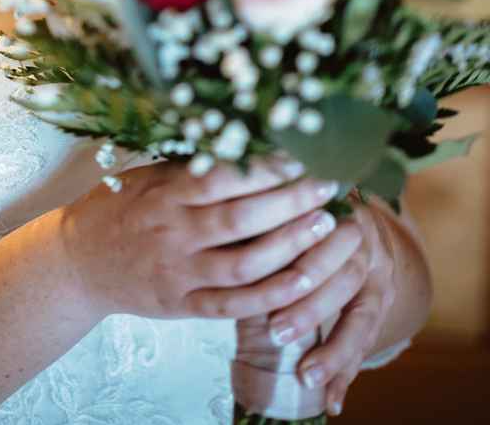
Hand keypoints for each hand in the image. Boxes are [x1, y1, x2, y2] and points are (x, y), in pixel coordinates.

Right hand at [58, 154, 342, 321]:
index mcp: (165, 192)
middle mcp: (173, 232)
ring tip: (326, 225)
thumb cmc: (119, 207)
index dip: (265, 164)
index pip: (222, 176)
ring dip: (290, 246)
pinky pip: (233, 305)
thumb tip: (246, 133)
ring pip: (244, 264)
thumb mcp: (148, 174)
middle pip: (241, 218)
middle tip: (329, 184)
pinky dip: (271, 296)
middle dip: (290, 200)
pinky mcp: (182, 305)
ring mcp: (179, 272)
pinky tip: (304, 281)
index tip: (302, 150)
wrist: (77, 263)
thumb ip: (191, 164)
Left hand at [260, 194, 396, 416]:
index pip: (327, 235)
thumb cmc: (298, 212)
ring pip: (363, 314)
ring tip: (307, 377)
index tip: (269, 278)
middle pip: (346, 275)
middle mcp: (366, 240)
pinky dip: (347, 372)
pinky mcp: (382, 303)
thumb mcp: (286, 207)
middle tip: (277, 332)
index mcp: (339, 209)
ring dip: (334, 349)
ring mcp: (379, 273)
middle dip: (311, 307)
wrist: (349, 214)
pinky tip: (332, 402)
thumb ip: (267, 221)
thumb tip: (227, 236)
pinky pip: (367, 341)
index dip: (303, 259)